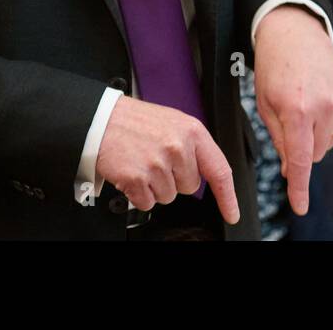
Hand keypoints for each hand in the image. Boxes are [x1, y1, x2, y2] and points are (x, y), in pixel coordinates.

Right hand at [94, 96, 239, 223]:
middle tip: (157, 159)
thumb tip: (206, 172)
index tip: (231, 213)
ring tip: (142, 162)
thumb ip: (193, 145)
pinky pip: (147, 203)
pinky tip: (132, 172)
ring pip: (168, 196)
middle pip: (190, 187)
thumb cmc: (136, 122)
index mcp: (192, 131)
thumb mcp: (173, 122)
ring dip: (155, 186)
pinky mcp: (137, 178)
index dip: (227, 196)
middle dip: (174, 179)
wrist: (101, 119)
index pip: (219, 170)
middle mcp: (178, 147)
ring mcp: (157, 163)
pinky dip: (139, 194)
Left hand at [253, 6, 332, 215]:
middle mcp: (324, 104)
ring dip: (318, 133)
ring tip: (305, 104)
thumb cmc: (274, 70)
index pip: (301, 159)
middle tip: (291, 123)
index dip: (299, 186)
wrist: (295, 34)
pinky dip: (331, 120)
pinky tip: (320, 99)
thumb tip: (292, 170)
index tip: (299, 206)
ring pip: (331, 140)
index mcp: (296, 109)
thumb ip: (280, 140)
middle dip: (304, 148)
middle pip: (317, 152)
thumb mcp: (265, 105)